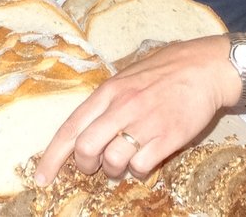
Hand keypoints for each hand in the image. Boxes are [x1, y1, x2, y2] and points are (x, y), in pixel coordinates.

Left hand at [35, 35, 237, 183]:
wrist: (203, 67)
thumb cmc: (163, 73)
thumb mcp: (125, 78)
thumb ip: (105, 103)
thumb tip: (84, 130)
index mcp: (107, 91)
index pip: (71, 127)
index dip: (52, 156)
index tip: (41, 177)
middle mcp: (122, 106)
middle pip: (86, 148)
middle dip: (85, 165)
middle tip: (95, 166)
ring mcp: (145, 122)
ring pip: (112, 161)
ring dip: (114, 170)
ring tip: (124, 161)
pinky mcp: (168, 136)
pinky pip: (141, 166)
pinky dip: (138, 170)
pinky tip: (146, 158)